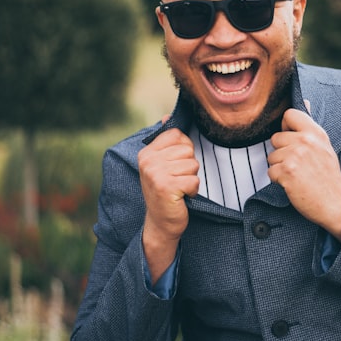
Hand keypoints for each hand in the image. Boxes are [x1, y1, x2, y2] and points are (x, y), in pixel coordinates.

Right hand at [138, 127, 199, 280]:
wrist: (160, 224)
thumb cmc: (166, 192)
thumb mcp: (162, 164)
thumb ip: (166, 141)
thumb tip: (167, 116)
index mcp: (146, 152)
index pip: (177, 135)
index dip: (184, 150)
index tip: (175, 166)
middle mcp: (148, 161)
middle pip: (188, 149)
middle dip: (189, 166)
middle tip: (176, 180)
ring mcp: (156, 174)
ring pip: (193, 164)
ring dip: (191, 179)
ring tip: (178, 188)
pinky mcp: (166, 187)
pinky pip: (194, 180)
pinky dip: (193, 190)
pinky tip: (181, 197)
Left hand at [268, 107, 340, 239]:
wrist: (335, 203)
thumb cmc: (327, 176)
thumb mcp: (324, 146)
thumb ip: (310, 126)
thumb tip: (305, 101)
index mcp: (316, 132)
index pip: (289, 114)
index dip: (286, 127)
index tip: (292, 139)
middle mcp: (305, 141)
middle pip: (276, 137)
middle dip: (281, 152)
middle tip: (297, 164)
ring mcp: (295, 156)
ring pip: (271, 156)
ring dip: (280, 167)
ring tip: (297, 175)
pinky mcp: (287, 172)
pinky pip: (270, 171)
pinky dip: (278, 180)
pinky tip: (293, 184)